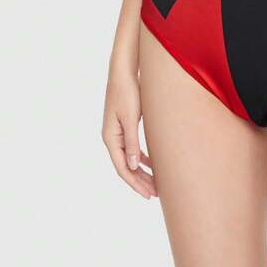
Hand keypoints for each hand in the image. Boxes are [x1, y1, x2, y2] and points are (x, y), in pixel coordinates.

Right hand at [102, 67, 156, 199]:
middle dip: (140, 181)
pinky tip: (152, 164)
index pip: (122, 168)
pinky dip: (142, 158)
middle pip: (125, 166)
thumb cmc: (127, 92)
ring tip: (155, 184)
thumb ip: (131, 142)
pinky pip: (133, 148)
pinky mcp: (125, 125)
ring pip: (130, 158)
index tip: (148, 194)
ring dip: (141, 171)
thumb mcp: (130, 118)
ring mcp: (117, 132)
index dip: (135, 183)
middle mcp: (112, 137)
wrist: (124, 71)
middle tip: (155, 194)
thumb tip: (132, 166)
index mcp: (110, 137)